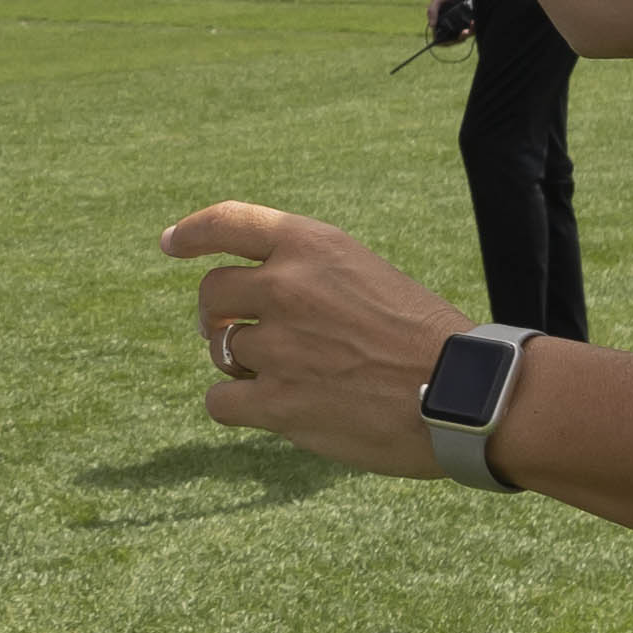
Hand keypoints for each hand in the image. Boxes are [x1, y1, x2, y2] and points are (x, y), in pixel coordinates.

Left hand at [162, 200, 472, 477]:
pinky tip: (270, 410)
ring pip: (221, 352)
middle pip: (212, 294)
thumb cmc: (423, 338)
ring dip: (245, 366)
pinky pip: (220, 400)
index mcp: (313, 246)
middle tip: (231, 334)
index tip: (170, 243)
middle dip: (216, 316)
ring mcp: (279, 346)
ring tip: (295, 378)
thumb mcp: (366, 275)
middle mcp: (287, 287)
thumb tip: (250, 303)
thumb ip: (309, 276)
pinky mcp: (278, 403)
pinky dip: (236, 406)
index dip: (192, 233)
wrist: (462, 395)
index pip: (229, 222)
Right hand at [423, 0, 474, 52]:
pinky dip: (474, 27)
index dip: (444, 42)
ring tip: (471, 25)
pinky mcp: (471, 18)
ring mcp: (462, 22)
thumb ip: (432, 11)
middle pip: (455, 38)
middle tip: (463, 33)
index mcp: (442, 21)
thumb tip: (432, 25)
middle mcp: (452, 23)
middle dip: (460, 38)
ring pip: (466, 34)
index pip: (441, 37)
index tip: (448, 40)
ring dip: (469, 33)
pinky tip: (474, 22)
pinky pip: (474, 28)